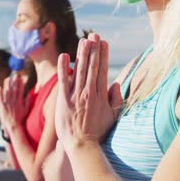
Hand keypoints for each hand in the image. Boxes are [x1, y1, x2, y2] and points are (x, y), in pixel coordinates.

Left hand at [0, 75, 28, 131]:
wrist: (14, 126)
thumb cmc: (20, 119)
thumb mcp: (26, 110)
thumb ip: (27, 102)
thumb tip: (28, 95)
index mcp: (20, 102)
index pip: (20, 90)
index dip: (20, 84)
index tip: (20, 78)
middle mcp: (14, 102)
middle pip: (14, 89)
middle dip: (15, 81)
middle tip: (15, 75)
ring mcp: (7, 104)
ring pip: (7, 92)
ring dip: (7, 84)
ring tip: (7, 78)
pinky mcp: (2, 107)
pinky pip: (0, 98)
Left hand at [55, 34, 122, 153]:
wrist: (82, 145)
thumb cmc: (98, 132)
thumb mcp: (112, 116)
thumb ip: (115, 99)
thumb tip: (116, 84)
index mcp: (101, 95)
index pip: (103, 70)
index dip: (103, 55)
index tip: (104, 42)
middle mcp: (89, 92)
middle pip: (92, 66)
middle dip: (93, 49)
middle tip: (94, 34)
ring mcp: (76, 96)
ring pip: (80, 70)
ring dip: (81, 54)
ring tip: (83, 40)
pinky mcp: (63, 101)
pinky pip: (63, 81)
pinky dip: (64, 68)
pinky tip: (65, 56)